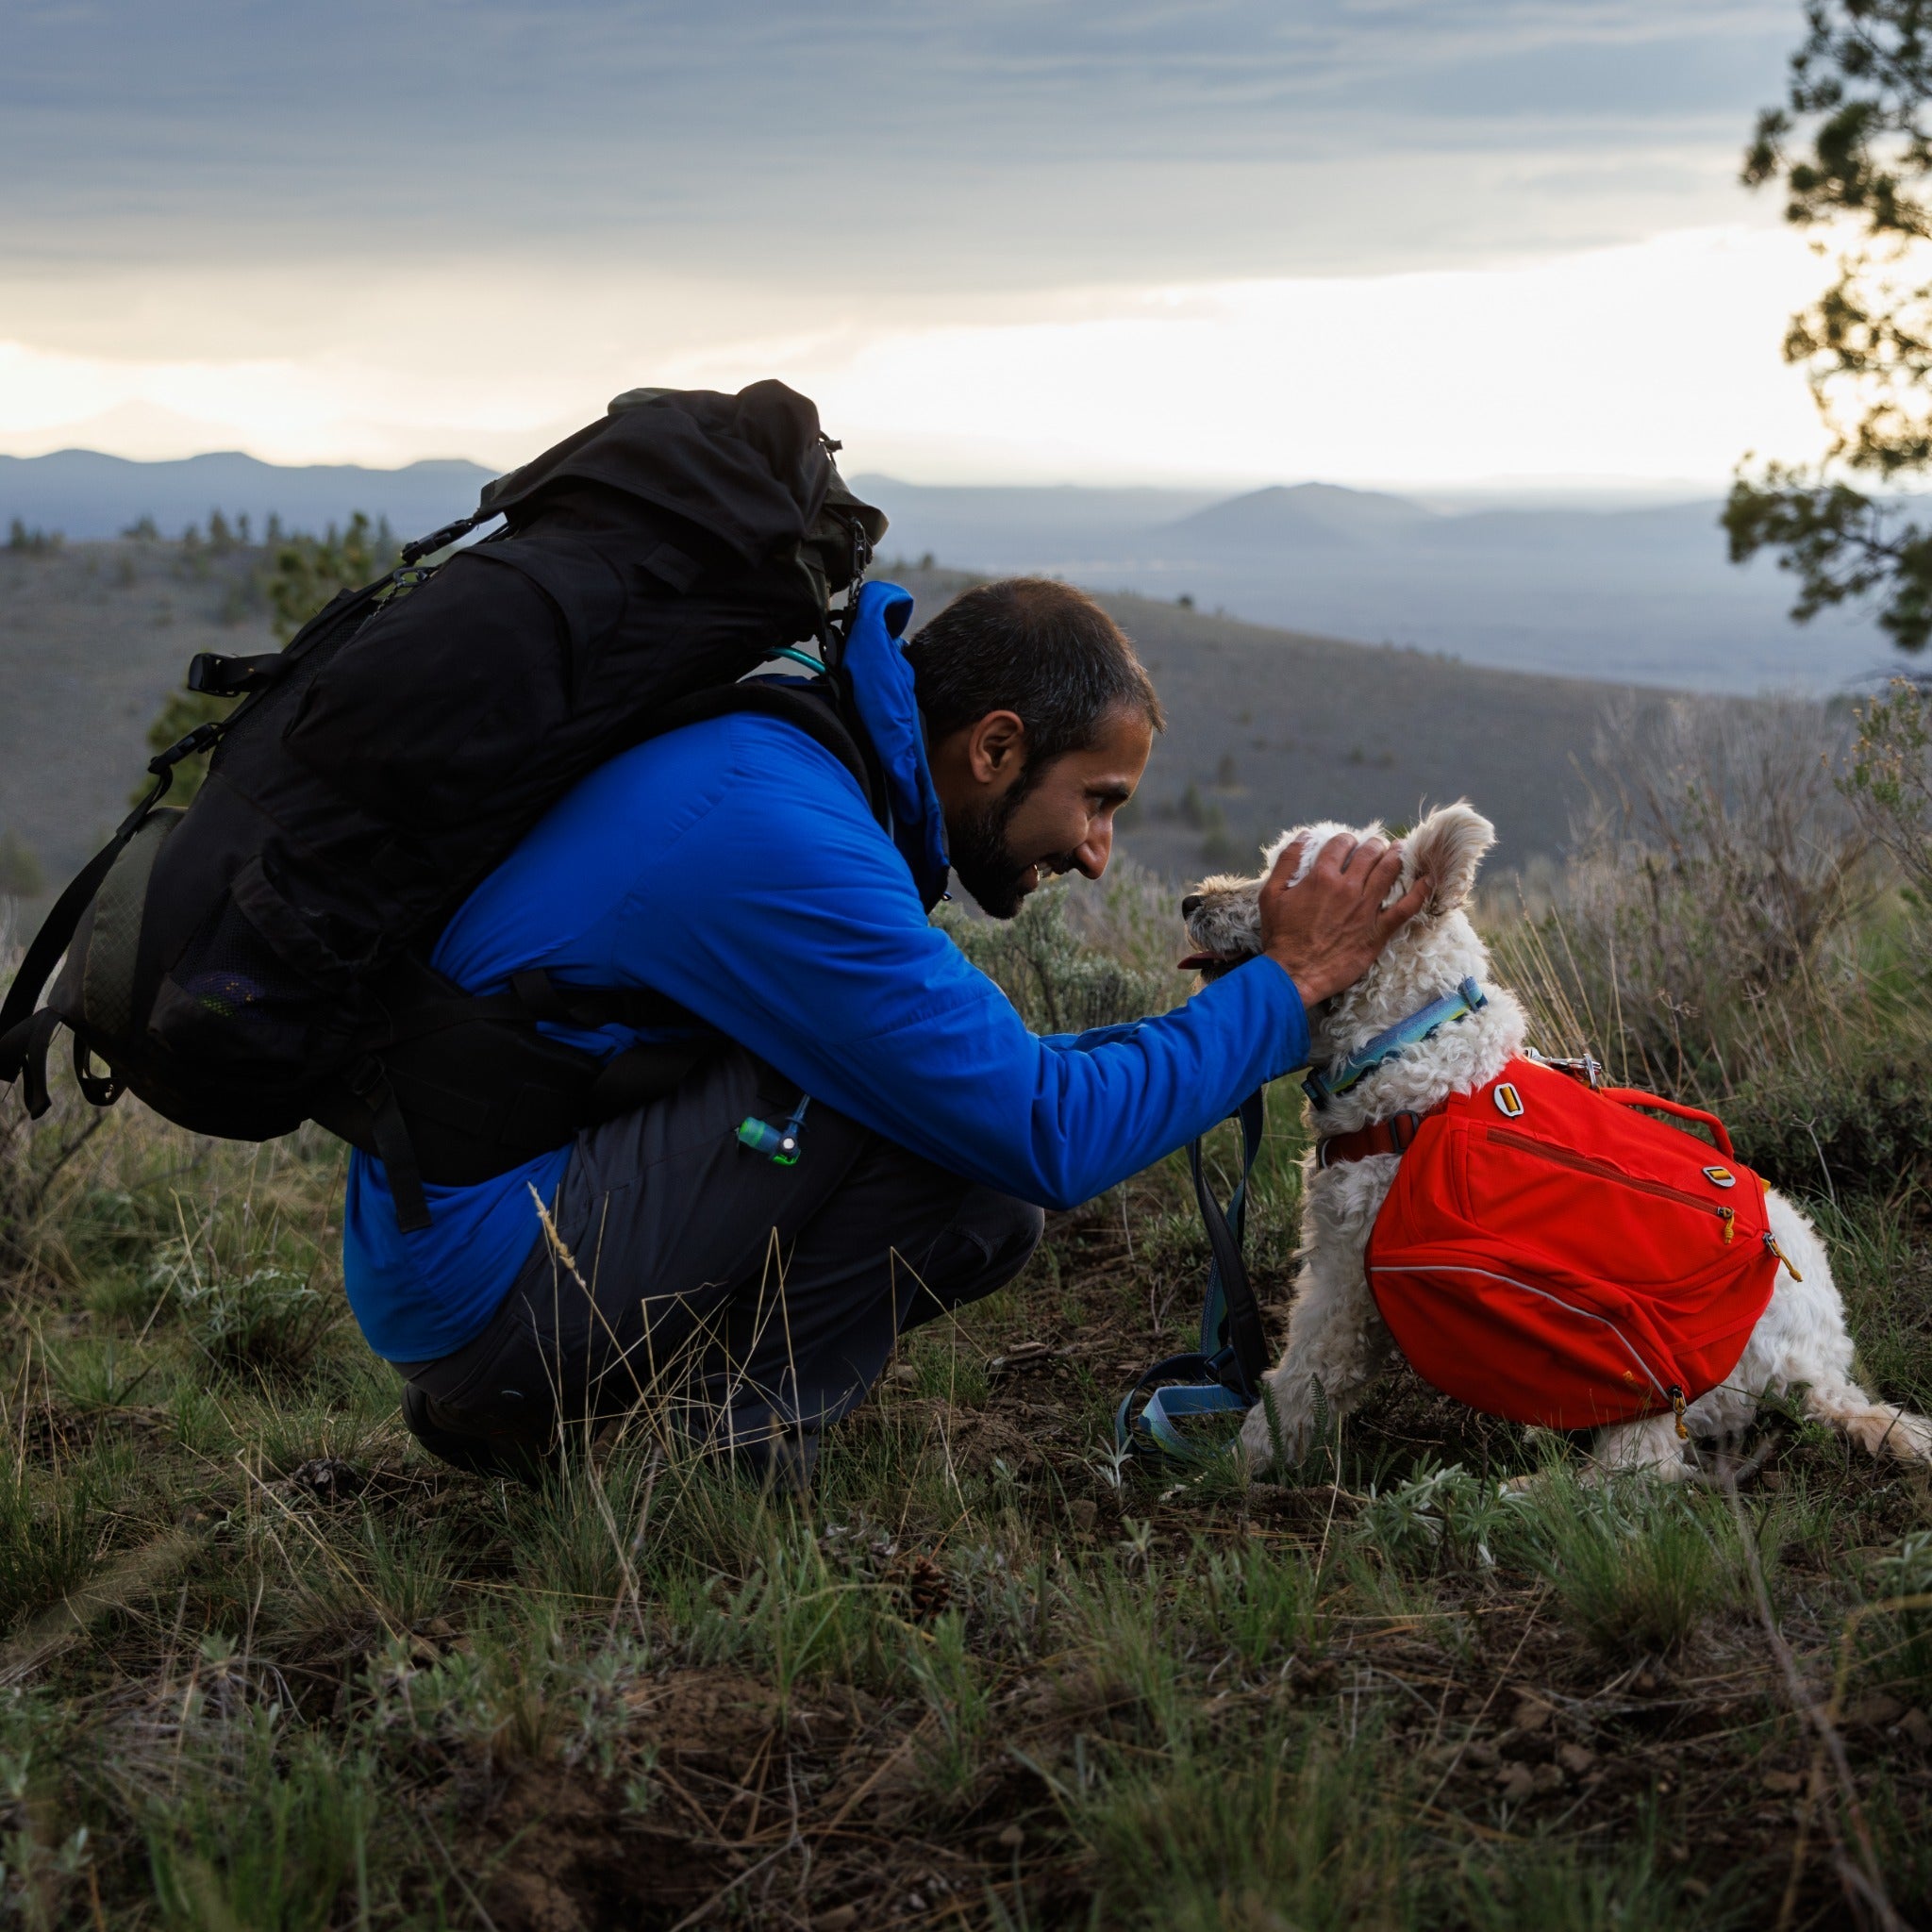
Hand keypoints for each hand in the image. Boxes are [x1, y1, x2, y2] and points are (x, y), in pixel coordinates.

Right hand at [1259, 833, 1430, 1008]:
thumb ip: (1286, 862)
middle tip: (1377, 844)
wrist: (1294, 974)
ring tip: (1400, 849)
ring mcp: (1365, 909)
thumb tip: (1302, 836)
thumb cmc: (1280, 936)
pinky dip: (1420, 891)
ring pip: (1389, 871)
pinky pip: (1405, 908)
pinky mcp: (1377, 931)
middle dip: (1375, 844)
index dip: (1346, 839)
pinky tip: (1428, 879)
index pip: (1341, 844)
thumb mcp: (1271, 895)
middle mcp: (1347, 888)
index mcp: (1321, 877)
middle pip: (1369, 853)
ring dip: (1396, 856)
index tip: (1348, 843)